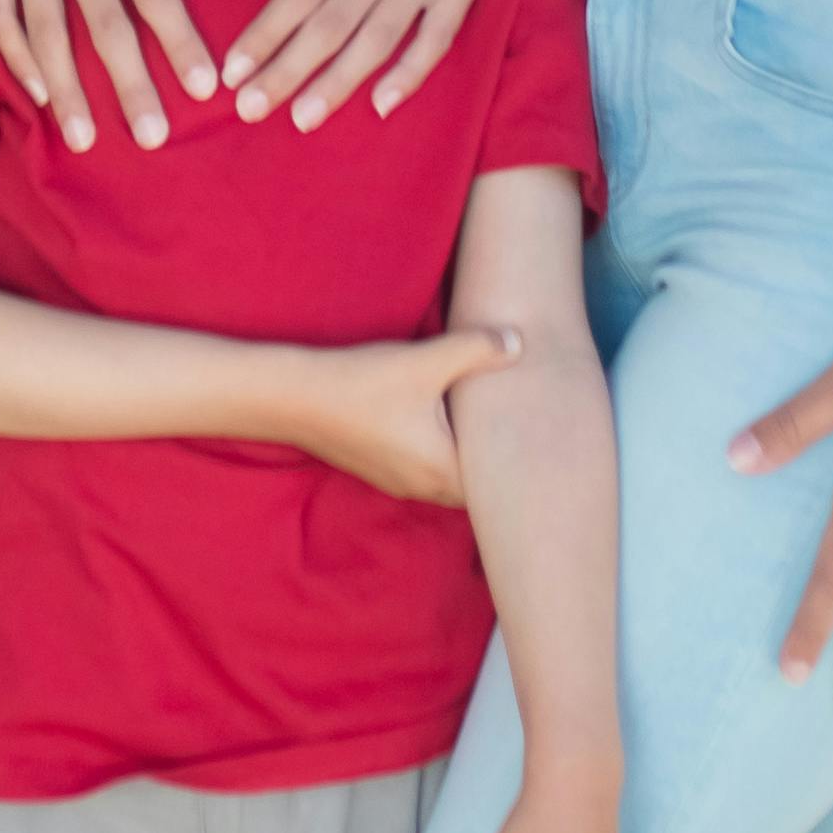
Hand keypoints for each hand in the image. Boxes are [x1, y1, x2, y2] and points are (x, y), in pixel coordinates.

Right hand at [0, 0, 213, 152]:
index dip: (180, 42)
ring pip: (48, 34)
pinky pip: (0, 17)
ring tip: (84, 139)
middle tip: (151, 137)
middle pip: (105, 28)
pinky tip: (37, 94)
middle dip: (130, 86)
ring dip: (67, 90)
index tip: (205, 87)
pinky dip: (16, 58)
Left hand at [226, 0, 499, 125]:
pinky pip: (436, 39)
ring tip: (303, 118)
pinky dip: (411, 73)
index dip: (265, 35)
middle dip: (288, 71)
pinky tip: (383, 104)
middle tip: (251, 110)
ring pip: (377, 40)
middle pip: (330, 26)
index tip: (233, 71)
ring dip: (338, 83)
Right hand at [292, 326, 512, 505]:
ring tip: (482, 429)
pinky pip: (425, 473)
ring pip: (448, 481)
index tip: (535, 441)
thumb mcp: (426, 362)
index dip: (516, 466)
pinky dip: (439, 456)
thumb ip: (477, 350)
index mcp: (442, 470)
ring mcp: (399, 482)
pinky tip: (439, 425)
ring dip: (463, 460)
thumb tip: (519, 343)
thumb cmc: (364, 383)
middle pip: (475, 489)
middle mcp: (424, 487)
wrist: (297, 398)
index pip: (497, 489)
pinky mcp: (381, 471)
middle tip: (516, 432)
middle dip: (493, 465)